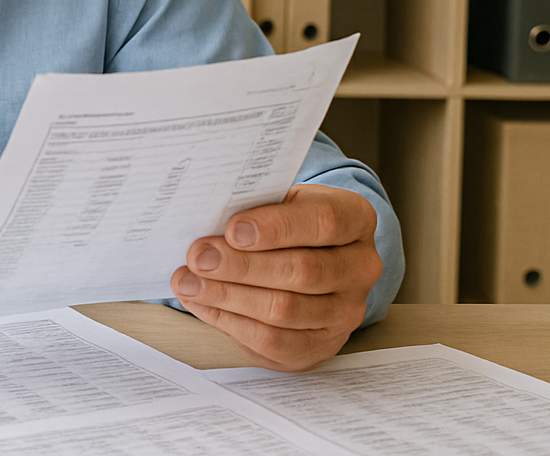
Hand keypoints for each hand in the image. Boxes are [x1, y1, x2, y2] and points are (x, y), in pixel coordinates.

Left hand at [170, 184, 380, 371]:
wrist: (306, 260)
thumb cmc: (286, 224)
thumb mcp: (279, 202)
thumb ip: (254, 207)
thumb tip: (207, 220)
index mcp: (355, 218)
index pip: (323, 221)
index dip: (276, 227)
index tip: (233, 230)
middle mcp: (361, 267)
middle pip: (302, 271)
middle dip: (242, 265)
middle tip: (198, 257)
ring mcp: (346, 312)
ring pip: (284, 309)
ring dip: (228, 296)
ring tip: (189, 281)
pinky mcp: (321, 346)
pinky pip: (273, 340)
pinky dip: (230, 321)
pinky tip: (202, 303)